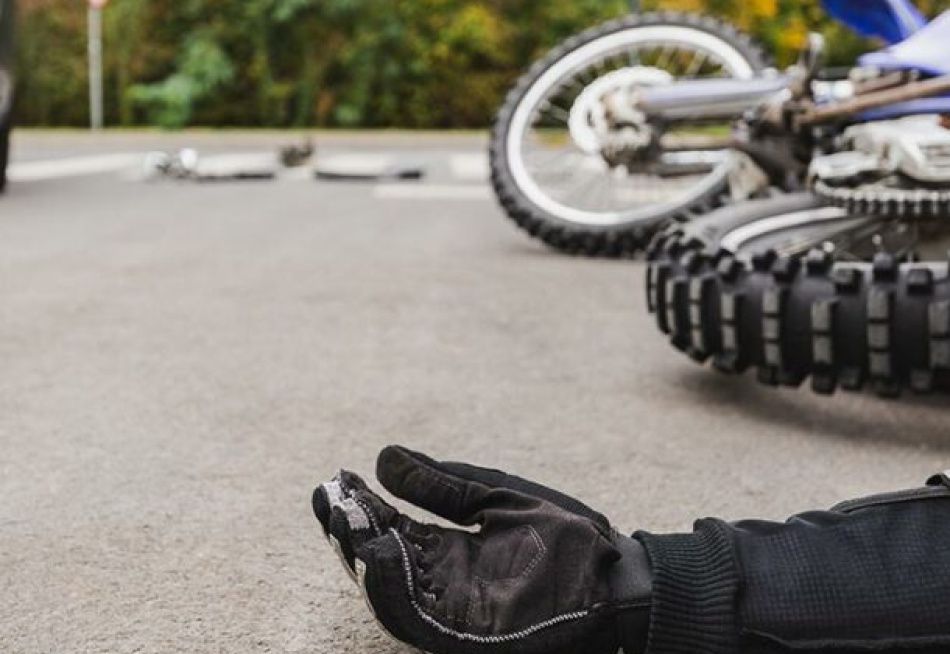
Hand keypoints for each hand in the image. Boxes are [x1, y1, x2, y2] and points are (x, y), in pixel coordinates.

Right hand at [312, 446, 650, 653]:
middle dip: (351, 533)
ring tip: (343, 522)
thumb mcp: (498, 497)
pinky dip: (392, 591)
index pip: (391, 529)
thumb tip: (382, 457)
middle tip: (328, 500)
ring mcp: (455, 611)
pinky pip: (419, 619)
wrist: (621, 575)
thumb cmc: (569, 536)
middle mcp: (443, 583)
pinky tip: (376, 556)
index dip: (363, 507)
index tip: (337, 478)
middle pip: (381, 562)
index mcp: (449, 551)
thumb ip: (444, 484)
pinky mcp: (469, 635)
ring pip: (390, 593)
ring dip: (362, 560)